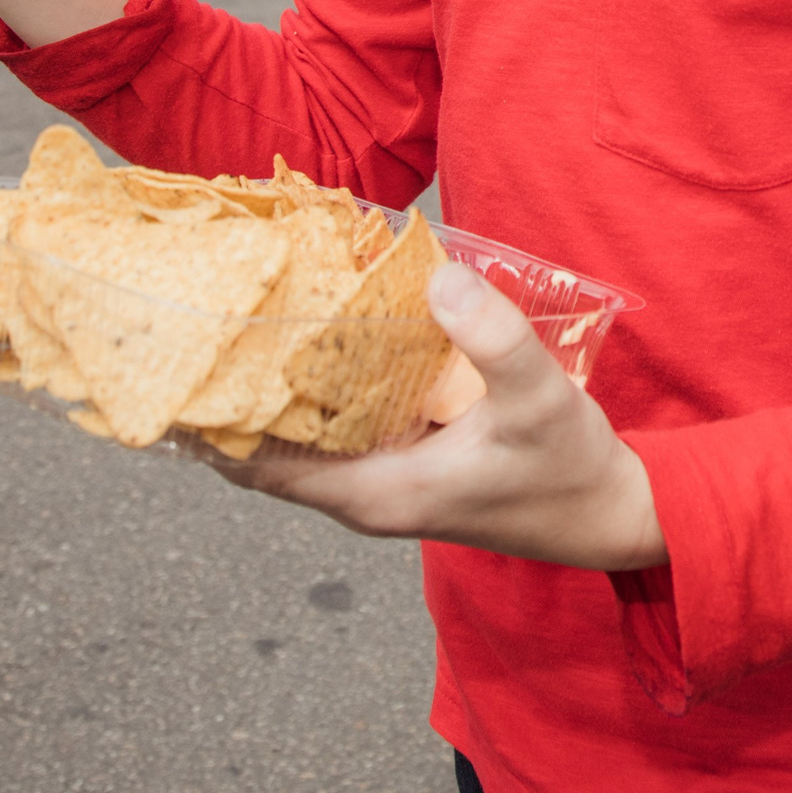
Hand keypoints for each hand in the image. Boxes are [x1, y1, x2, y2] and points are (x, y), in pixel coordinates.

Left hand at [219, 263, 667, 571]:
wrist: (611, 514)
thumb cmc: (570, 468)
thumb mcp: (537, 397)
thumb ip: (492, 338)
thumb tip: (439, 278)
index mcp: (377, 494)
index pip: (259, 467)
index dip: (210, 422)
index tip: (180, 359)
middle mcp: (366, 497)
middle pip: (266, 450)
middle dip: (232, 393)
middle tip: (202, 314)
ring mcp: (384, 484)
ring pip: (301, 439)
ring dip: (271, 389)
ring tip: (241, 315)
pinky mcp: (405, 466)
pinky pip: (336, 430)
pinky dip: (315, 391)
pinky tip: (314, 336)